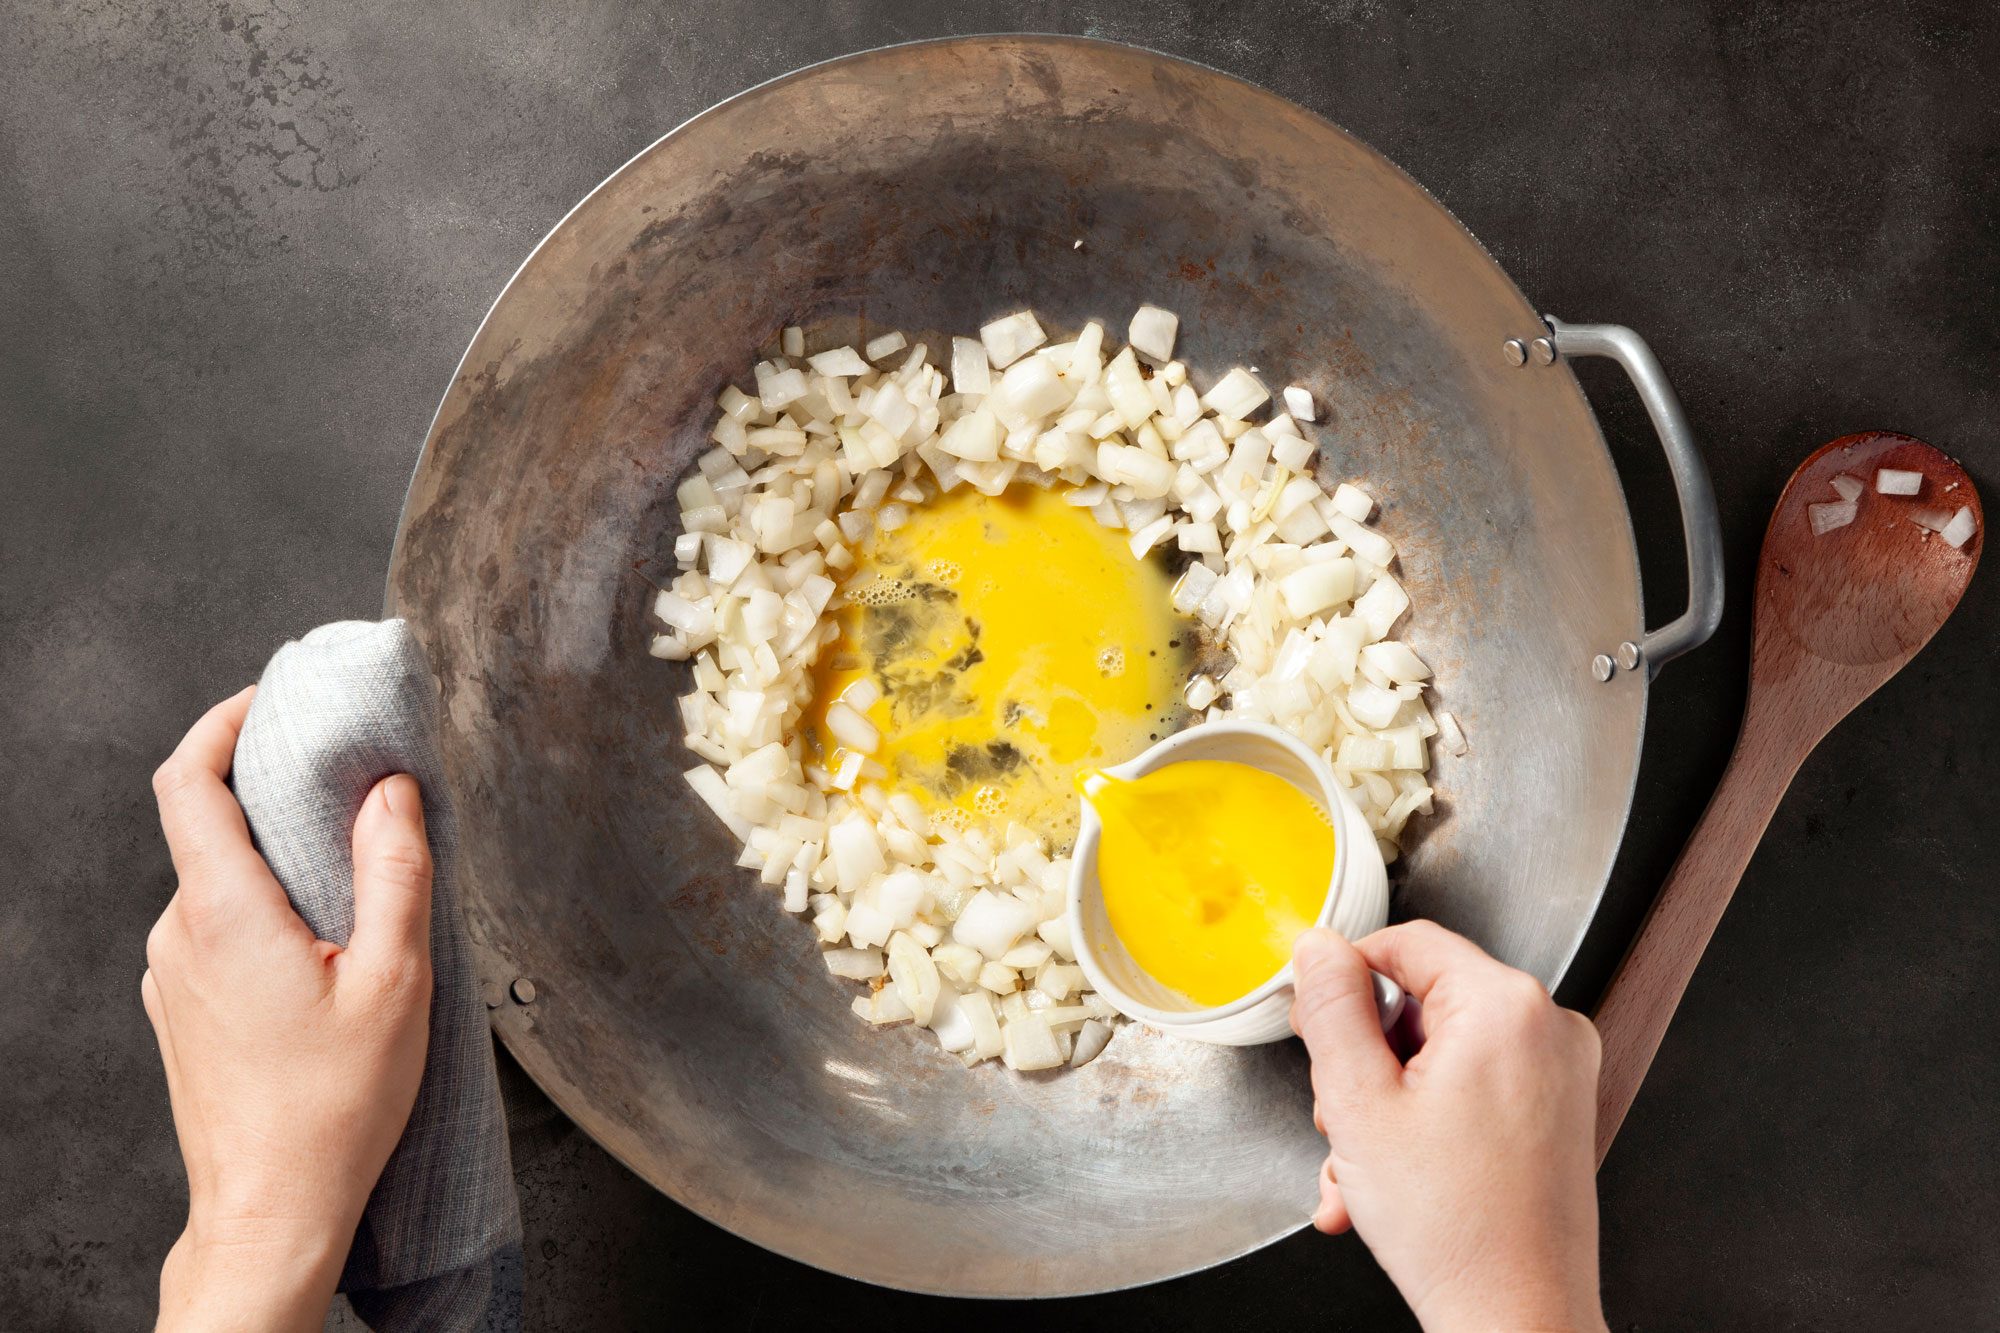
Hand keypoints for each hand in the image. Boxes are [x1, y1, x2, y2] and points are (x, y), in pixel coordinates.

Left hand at [144, 687, 434, 1332]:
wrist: (272, 1211)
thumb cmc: (334, 1107)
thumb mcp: (395, 978)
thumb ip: (394, 870)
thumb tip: (391, 790)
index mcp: (224, 913)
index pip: (186, 781)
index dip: (223, 724)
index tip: (271, 701)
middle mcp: (179, 936)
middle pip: (207, 826)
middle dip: (274, 792)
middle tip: (346, 781)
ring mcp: (172, 977)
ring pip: (218, 883)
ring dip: (277, 859)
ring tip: (354, 875)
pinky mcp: (183, 1011)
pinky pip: (216, 929)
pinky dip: (265, 909)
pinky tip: (326, 945)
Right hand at [1291, 923, 1605, 1332]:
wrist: (1516, 1320)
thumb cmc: (1455, 1229)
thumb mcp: (1358, 1101)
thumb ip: (1332, 1008)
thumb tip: (1320, 947)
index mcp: (1506, 1006)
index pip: (1405, 943)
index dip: (1345, 982)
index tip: (1313, 1023)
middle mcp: (1547, 1028)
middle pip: (1421, 1005)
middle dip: (1364, 1064)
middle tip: (1338, 1117)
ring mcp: (1558, 1073)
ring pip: (1439, 1056)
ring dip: (1385, 1108)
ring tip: (1362, 1170)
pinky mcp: (1556, 1112)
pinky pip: (1470, 1090)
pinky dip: (1424, 1125)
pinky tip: (1389, 1181)